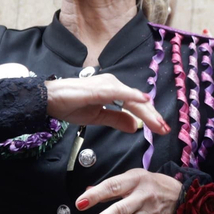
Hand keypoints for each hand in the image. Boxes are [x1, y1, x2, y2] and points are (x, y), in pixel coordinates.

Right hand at [44, 74, 169, 135]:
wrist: (48, 99)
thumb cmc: (69, 105)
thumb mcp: (97, 117)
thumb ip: (116, 119)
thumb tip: (135, 127)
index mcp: (113, 91)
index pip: (136, 105)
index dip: (149, 117)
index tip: (160, 129)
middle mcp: (113, 84)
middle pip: (138, 102)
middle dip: (153, 116)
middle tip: (165, 129)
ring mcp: (108, 84)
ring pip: (133, 99)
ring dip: (147, 112)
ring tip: (158, 124)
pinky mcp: (100, 88)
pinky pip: (120, 93)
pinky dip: (134, 97)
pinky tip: (144, 102)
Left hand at [76, 168, 182, 213]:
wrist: (179, 195)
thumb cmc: (150, 184)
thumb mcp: (133, 177)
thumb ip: (111, 186)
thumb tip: (87, 192)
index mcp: (134, 180)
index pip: (112, 187)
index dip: (95, 196)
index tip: (79, 204)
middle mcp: (142, 197)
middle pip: (120, 210)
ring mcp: (149, 213)